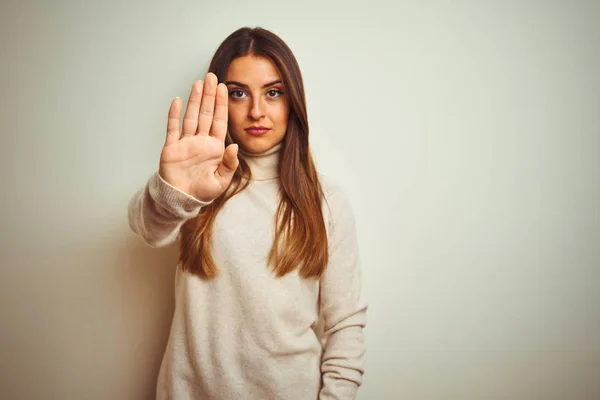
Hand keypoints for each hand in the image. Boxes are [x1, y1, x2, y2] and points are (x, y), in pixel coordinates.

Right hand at [159, 73, 238, 202]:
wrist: (182, 200)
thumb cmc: (202, 191)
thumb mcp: (221, 180)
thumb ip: (229, 163)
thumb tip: (234, 145)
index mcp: (215, 147)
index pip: (220, 121)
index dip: (221, 104)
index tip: (224, 88)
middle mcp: (201, 141)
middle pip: (206, 114)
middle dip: (209, 95)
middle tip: (211, 77)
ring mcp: (186, 142)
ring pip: (191, 116)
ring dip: (194, 100)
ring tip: (198, 83)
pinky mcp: (172, 147)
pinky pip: (173, 128)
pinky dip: (174, 115)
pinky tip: (177, 101)